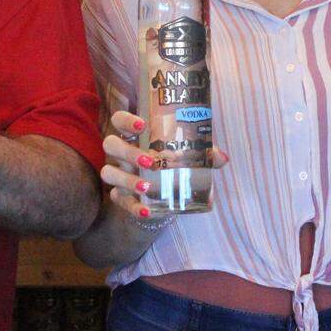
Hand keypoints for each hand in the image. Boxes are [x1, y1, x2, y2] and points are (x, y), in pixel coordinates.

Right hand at [100, 110, 227, 224]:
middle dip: (128, 152)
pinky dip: (131, 206)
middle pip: (111, 145)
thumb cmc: (171, 163)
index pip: (119, 120)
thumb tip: (222, 157)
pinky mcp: (119, 196)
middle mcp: (120, 152)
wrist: (162, 193)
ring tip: (147, 187)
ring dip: (127, 179)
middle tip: (151, 161)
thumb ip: (203, 154)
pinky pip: (118, 200)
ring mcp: (117, 173)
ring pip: (108, 172)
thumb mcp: (186, 155)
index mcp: (134, 135)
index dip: (126, 120)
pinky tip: (146, 210)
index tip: (143, 126)